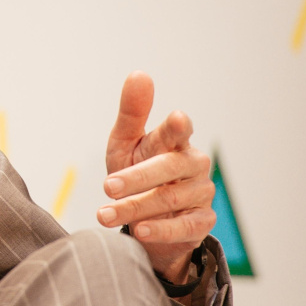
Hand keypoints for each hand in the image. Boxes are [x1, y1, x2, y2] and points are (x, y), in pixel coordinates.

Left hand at [98, 71, 215, 282]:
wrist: (145, 217)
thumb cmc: (135, 171)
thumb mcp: (125, 142)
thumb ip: (131, 112)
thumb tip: (139, 74)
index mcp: (175, 141)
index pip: (179, 129)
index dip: (178, 126)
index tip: (175, 120)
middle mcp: (193, 164)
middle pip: (170, 166)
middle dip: (137, 177)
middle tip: (106, 186)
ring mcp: (200, 193)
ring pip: (171, 198)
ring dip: (135, 208)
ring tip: (104, 214)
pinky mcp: (202, 221)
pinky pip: (184, 226)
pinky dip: (160, 230)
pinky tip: (139, 232)